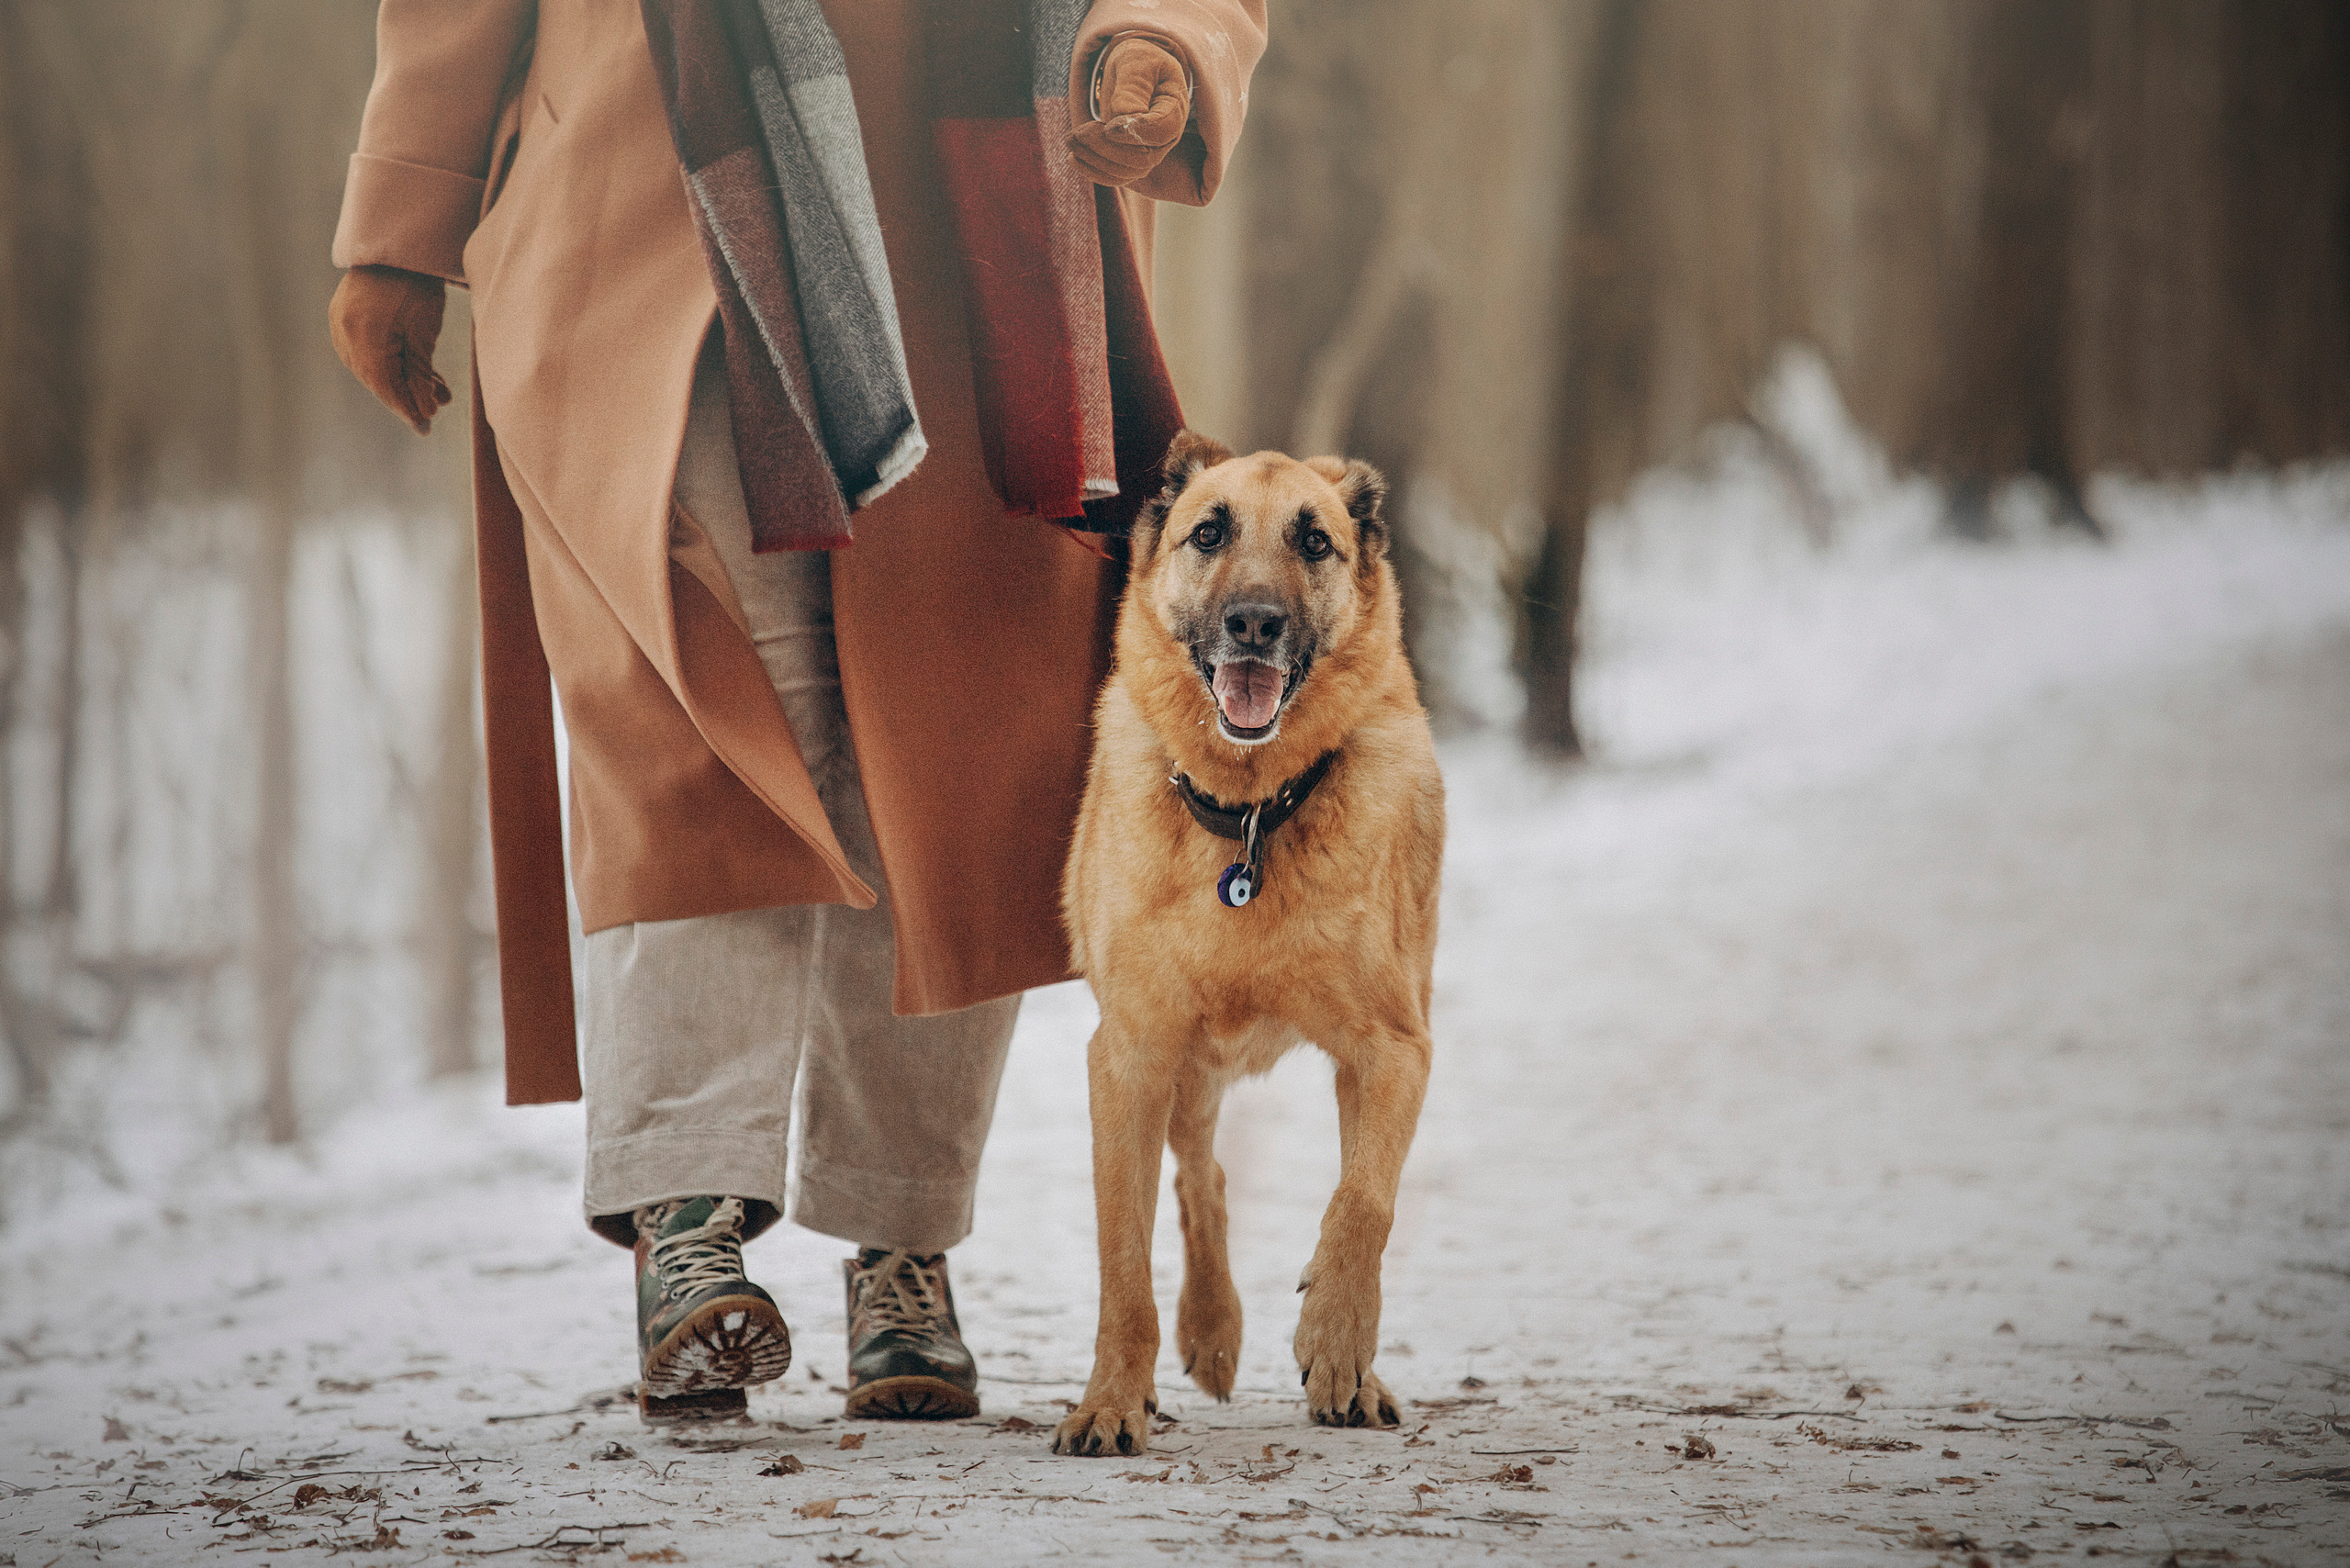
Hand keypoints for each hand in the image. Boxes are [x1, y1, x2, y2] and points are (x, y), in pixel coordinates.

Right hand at [329, 265, 452, 434]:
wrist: (397, 245)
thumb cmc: (417, 287)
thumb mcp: (424, 336)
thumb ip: (421, 378)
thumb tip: (423, 416)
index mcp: (364, 339)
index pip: (386, 388)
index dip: (407, 411)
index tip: (426, 429)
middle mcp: (344, 334)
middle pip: (377, 380)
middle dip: (407, 396)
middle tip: (436, 407)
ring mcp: (339, 324)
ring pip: (372, 366)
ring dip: (403, 379)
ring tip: (436, 389)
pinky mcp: (342, 316)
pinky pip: (365, 349)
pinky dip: (390, 360)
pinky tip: (416, 368)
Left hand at [1068, 37, 1189, 187]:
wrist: (1134, 72)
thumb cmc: (1138, 62)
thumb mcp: (1136, 61)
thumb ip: (1133, 85)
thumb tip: (1123, 114)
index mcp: (1173, 108)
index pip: (1162, 130)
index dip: (1135, 133)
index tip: (1108, 126)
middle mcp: (1166, 137)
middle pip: (1143, 158)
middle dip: (1106, 148)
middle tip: (1077, 132)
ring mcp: (1151, 152)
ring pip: (1127, 172)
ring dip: (1094, 160)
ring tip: (1070, 139)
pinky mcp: (1132, 160)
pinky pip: (1117, 177)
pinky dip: (1093, 172)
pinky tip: (1073, 158)